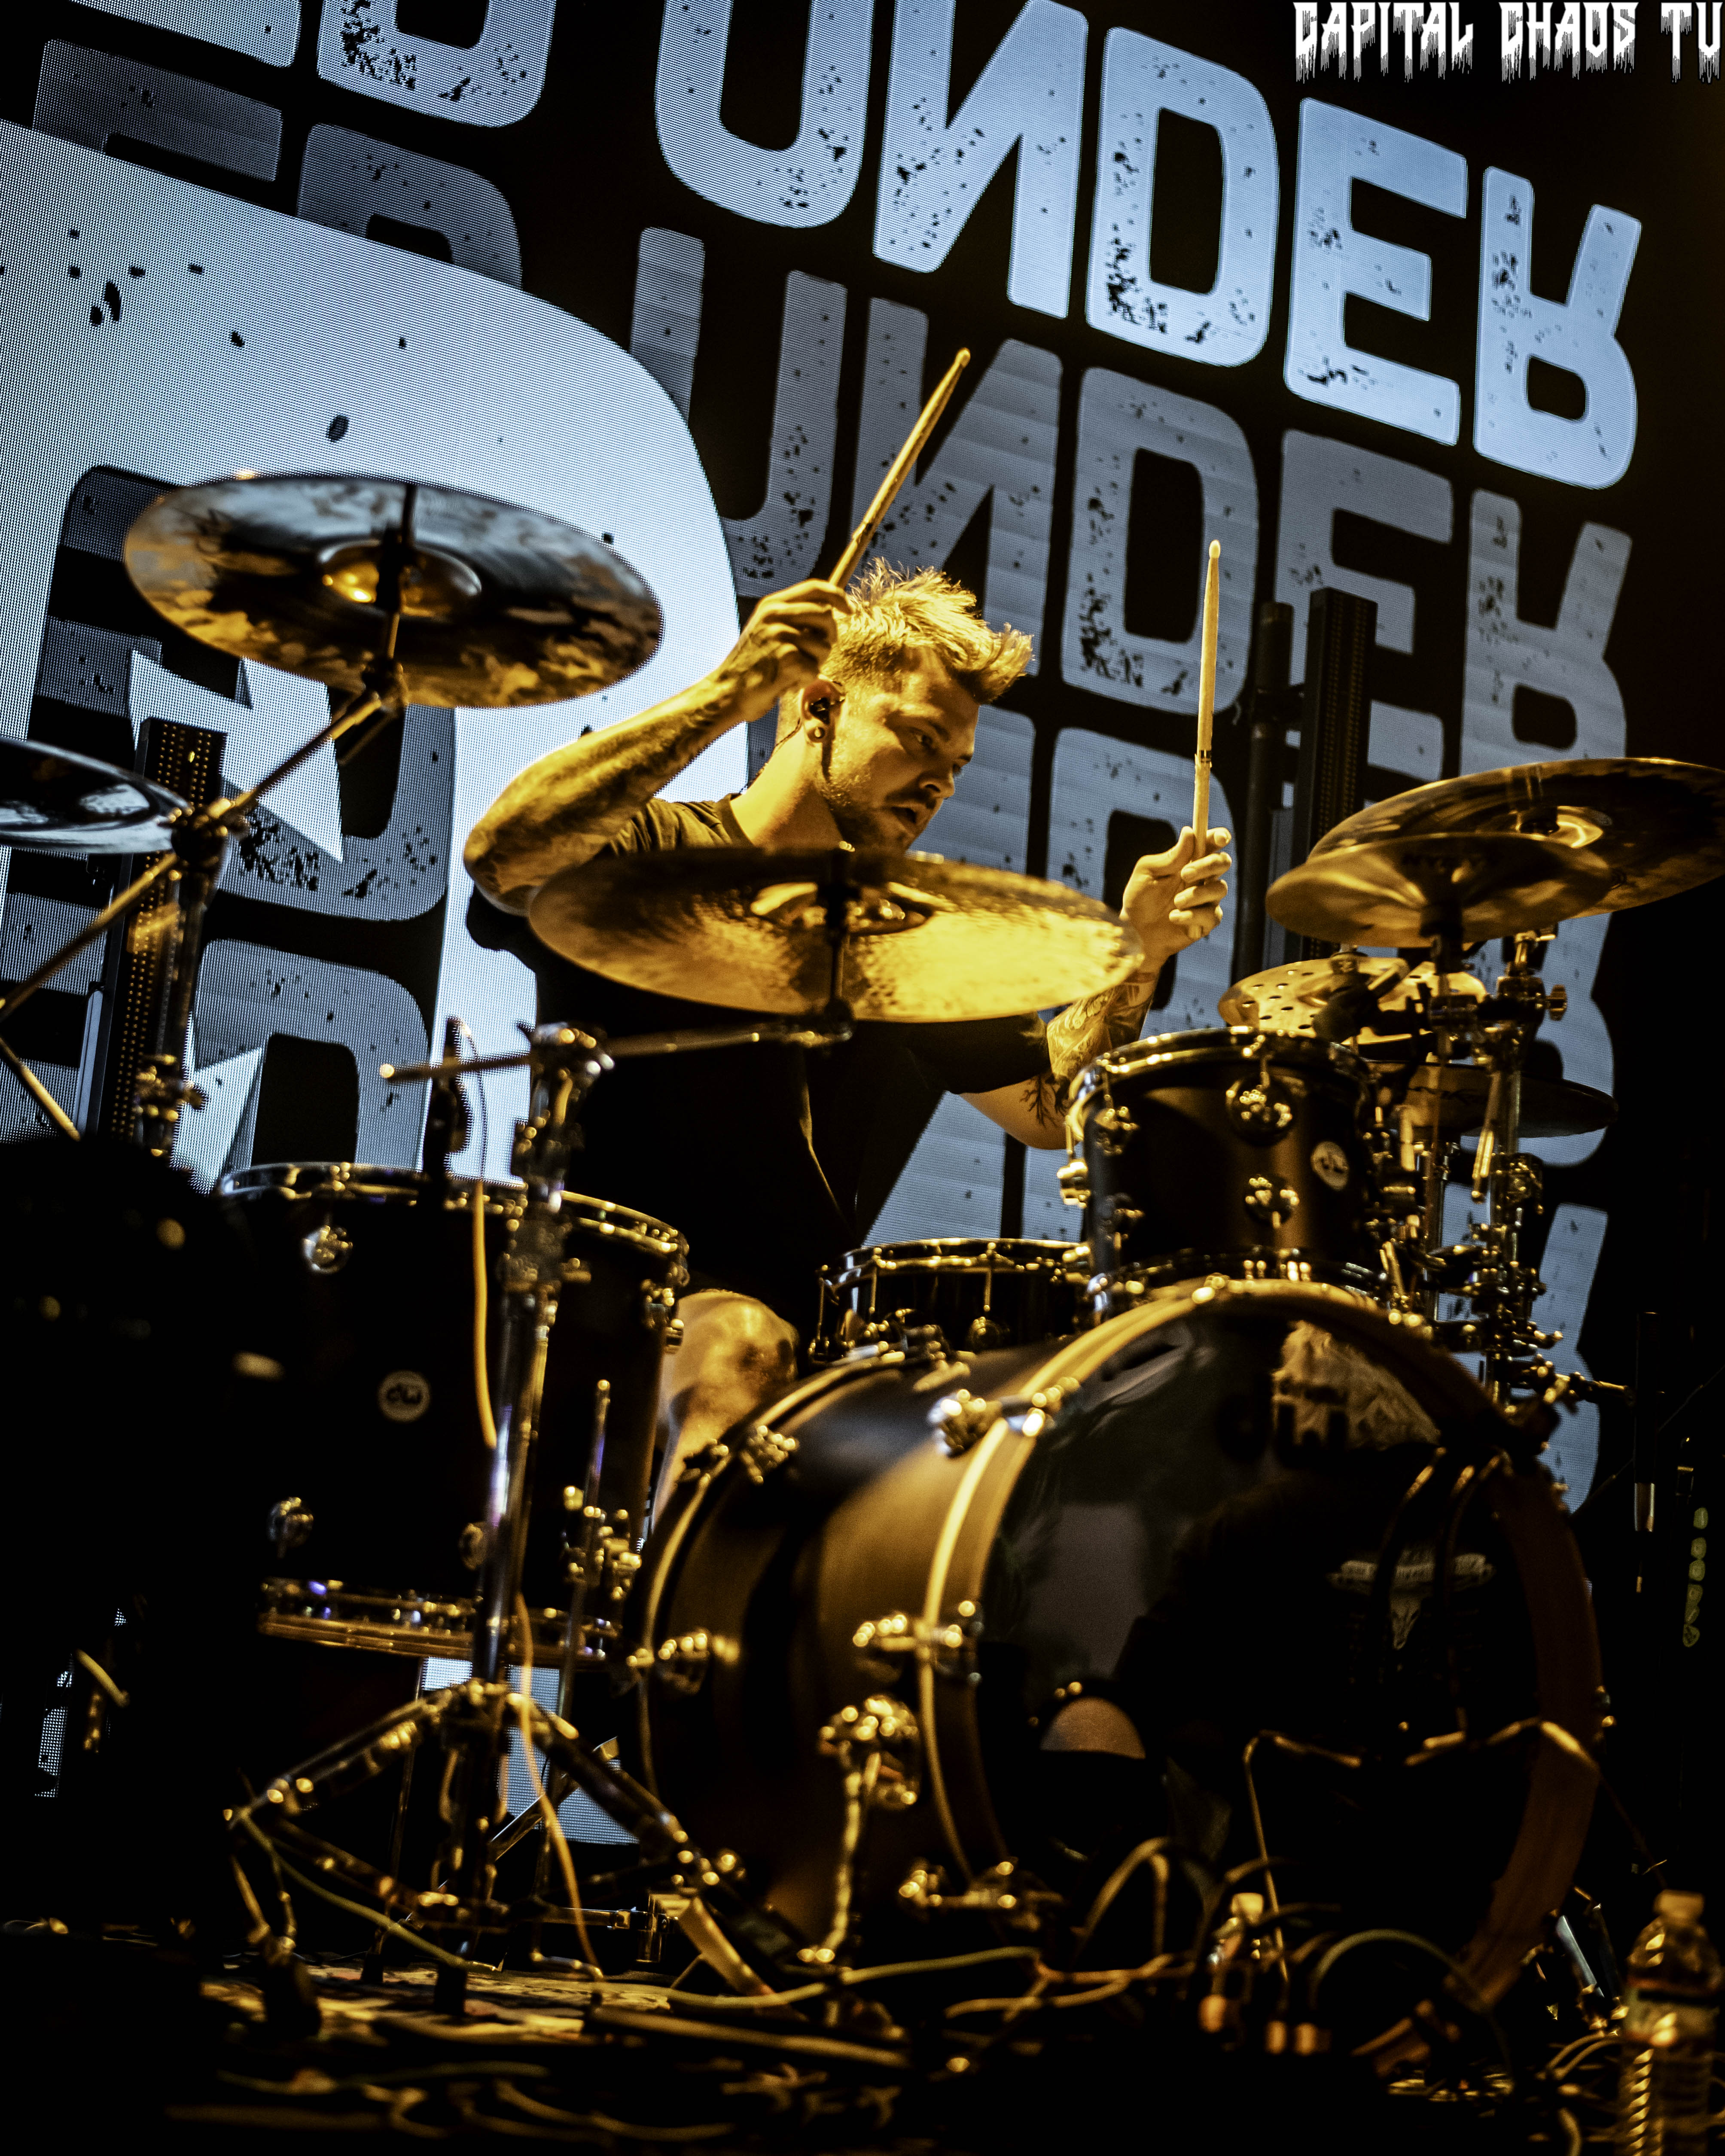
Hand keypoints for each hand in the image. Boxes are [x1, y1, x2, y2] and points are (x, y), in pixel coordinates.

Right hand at [710, 579, 850, 719]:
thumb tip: (828, 612)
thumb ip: (791, 618)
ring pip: (824, 646)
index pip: (814, 588)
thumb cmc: (751, 665)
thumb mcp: (766, 629)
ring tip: (792, 670)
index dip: (837, 596)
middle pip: (826, 616)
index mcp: (772, 605)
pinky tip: (785, 682)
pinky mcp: (786, 659)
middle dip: (829, 637)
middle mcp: (776, 616)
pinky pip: (815, 670)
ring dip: (815, 664)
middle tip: (816, 653)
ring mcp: (780, 636)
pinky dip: (804, 681)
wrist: (727, 691)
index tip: (849, 608)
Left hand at [1120, 826, 1230, 972]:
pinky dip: (1191, 916)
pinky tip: (1174, 917)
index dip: (1219, 837)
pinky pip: (1212, 915)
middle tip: (1185, 874)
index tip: (1220, 838)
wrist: (1134, 932)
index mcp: (1189, 861)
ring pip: (1219, 889)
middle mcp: (1202, 878)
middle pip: (1223, 863)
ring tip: (1175, 902)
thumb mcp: (1147, 873)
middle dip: (1208, 865)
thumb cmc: (1139, 899)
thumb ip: (1170, 856)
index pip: (1211, 843)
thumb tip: (1189, 833)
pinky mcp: (1206, 921)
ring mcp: (1206, 900)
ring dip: (1196, 894)